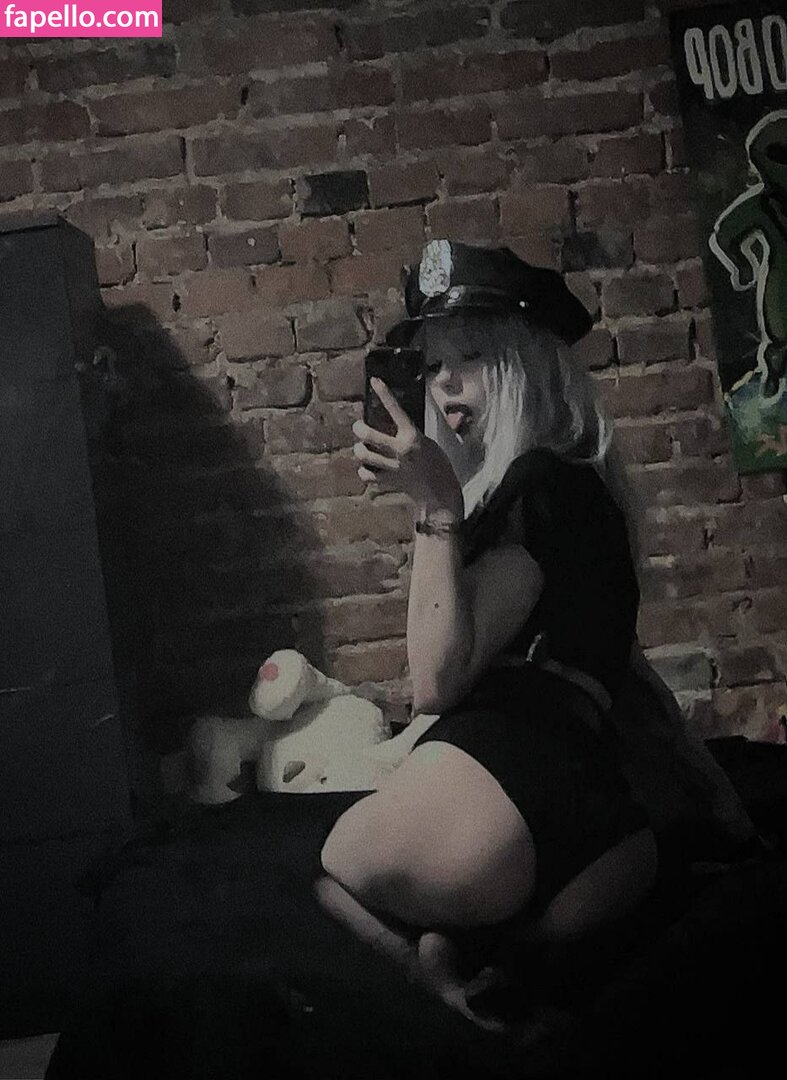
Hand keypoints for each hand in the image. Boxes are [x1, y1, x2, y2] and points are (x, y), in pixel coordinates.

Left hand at [353, 378, 463, 517]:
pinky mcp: (388, 482)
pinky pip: (367, 475)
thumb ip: (410, 434)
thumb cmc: (437, 464)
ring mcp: (392, 467)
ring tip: (361, 448)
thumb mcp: (428, 443)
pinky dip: (364, 471)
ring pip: (364, 455)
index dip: (385, 394)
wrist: (440, 493)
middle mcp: (400, 450)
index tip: (375, 381)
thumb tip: (395, 423)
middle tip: (359, 427)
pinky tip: (367, 468)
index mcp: (413, 437)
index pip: (396, 410)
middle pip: (369, 435)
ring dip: (360, 450)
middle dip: (359, 429)